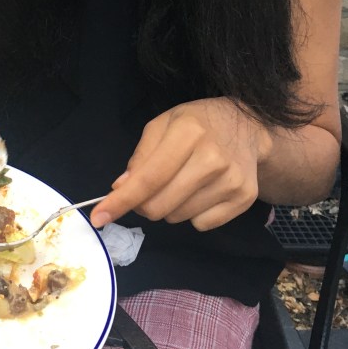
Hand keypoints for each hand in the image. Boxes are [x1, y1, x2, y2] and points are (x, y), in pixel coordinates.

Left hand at [90, 98, 273, 231]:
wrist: (248, 128)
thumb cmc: (197, 123)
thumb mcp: (163, 124)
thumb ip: (141, 156)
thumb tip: (121, 188)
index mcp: (188, 132)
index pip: (148, 177)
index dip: (121, 201)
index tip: (99, 217)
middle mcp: (212, 158)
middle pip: (160, 205)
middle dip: (144, 205)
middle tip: (148, 190)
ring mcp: (231, 180)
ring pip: (179, 217)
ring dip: (169, 208)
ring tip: (181, 183)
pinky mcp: (244, 199)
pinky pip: (202, 224)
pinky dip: (193, 214)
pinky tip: (202, 191)